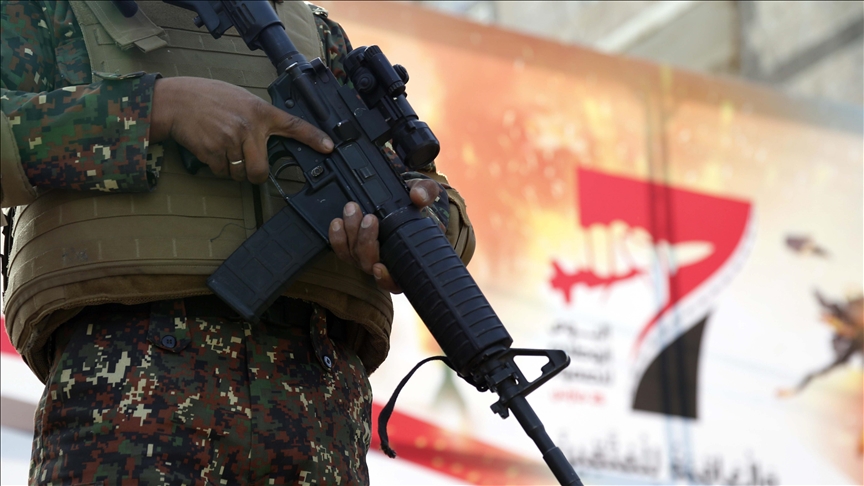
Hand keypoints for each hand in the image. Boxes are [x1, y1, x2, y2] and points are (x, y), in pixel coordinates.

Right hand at [150, 77, 332, 183]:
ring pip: (239, 174)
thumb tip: (269, 139)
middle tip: (247, 166)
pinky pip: (222, 172)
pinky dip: (217, 167)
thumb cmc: (209, 98)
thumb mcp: (241, 100)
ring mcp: (231, 140)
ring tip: (222, 147)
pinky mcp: (213, 151)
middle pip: (260, 171)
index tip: (329, 147)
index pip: (293, 124)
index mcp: (260, 111)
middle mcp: (249, 127)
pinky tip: (210, 148)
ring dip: (232, 170)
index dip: (313, 137)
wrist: (177, 101)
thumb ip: (258, 117)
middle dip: (254, 175)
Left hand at [329, 179, 440, 292]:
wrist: (399, 201)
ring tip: (352, 211)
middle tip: (369, 219)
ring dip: (350, 234)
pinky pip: (341, 249)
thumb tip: (418, 196)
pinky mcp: (352, 247)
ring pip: (353, 256)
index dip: (386, 279)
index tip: (379, 267)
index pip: (397, 281)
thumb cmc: (415, 204)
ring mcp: (366, 256)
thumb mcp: (426, 193)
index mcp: (407, 258)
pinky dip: (337, 237)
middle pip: (369, 264)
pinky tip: (337, 222)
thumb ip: (426, 192)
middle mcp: (385, 262)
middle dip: (366, 242)